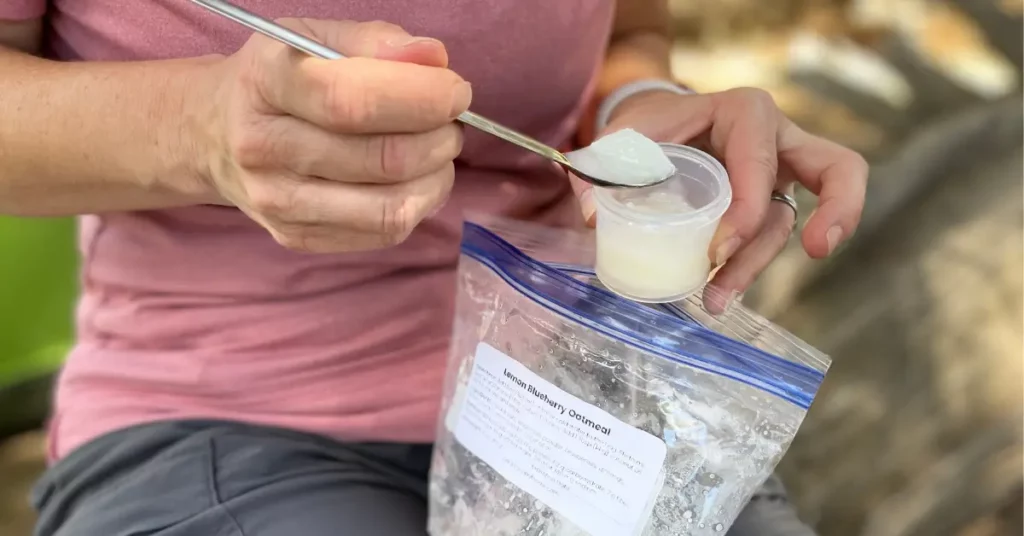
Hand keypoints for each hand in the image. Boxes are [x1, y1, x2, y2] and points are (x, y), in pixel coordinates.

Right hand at [193, 19, 470, 251]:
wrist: (216, 134)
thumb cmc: (281, 77)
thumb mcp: (315, 37)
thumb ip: (377, 42)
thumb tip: (433, 58)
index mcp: (265, 82)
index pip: (353, 100)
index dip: (420, 98)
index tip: (457, 91)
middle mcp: (263, 147)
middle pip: (381, 159)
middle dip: (439, 139)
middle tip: (450, 122)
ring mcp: (278, 201)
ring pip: (390, 208)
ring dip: (437, 178)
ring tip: (438, 151)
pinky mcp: (297, 237)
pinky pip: (383, 232)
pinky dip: (418, 204)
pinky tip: (415, 179)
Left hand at [574, 88, 867, 309]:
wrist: (652, 131)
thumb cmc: (645, 127)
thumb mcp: (620, 136)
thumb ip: (601, 167)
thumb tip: (592, 215)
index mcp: (746, 112)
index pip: (763, 158)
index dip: (748, 208)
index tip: (716, 251)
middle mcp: (778, 140)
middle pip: (835, 170)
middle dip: (839, 210)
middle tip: (820, 250)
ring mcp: (781, 175)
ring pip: (788, 223)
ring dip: (757, 266)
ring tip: (715, 302)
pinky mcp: (771, 205)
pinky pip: (773, 239)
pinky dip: (750, 269)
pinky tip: (722, 295)